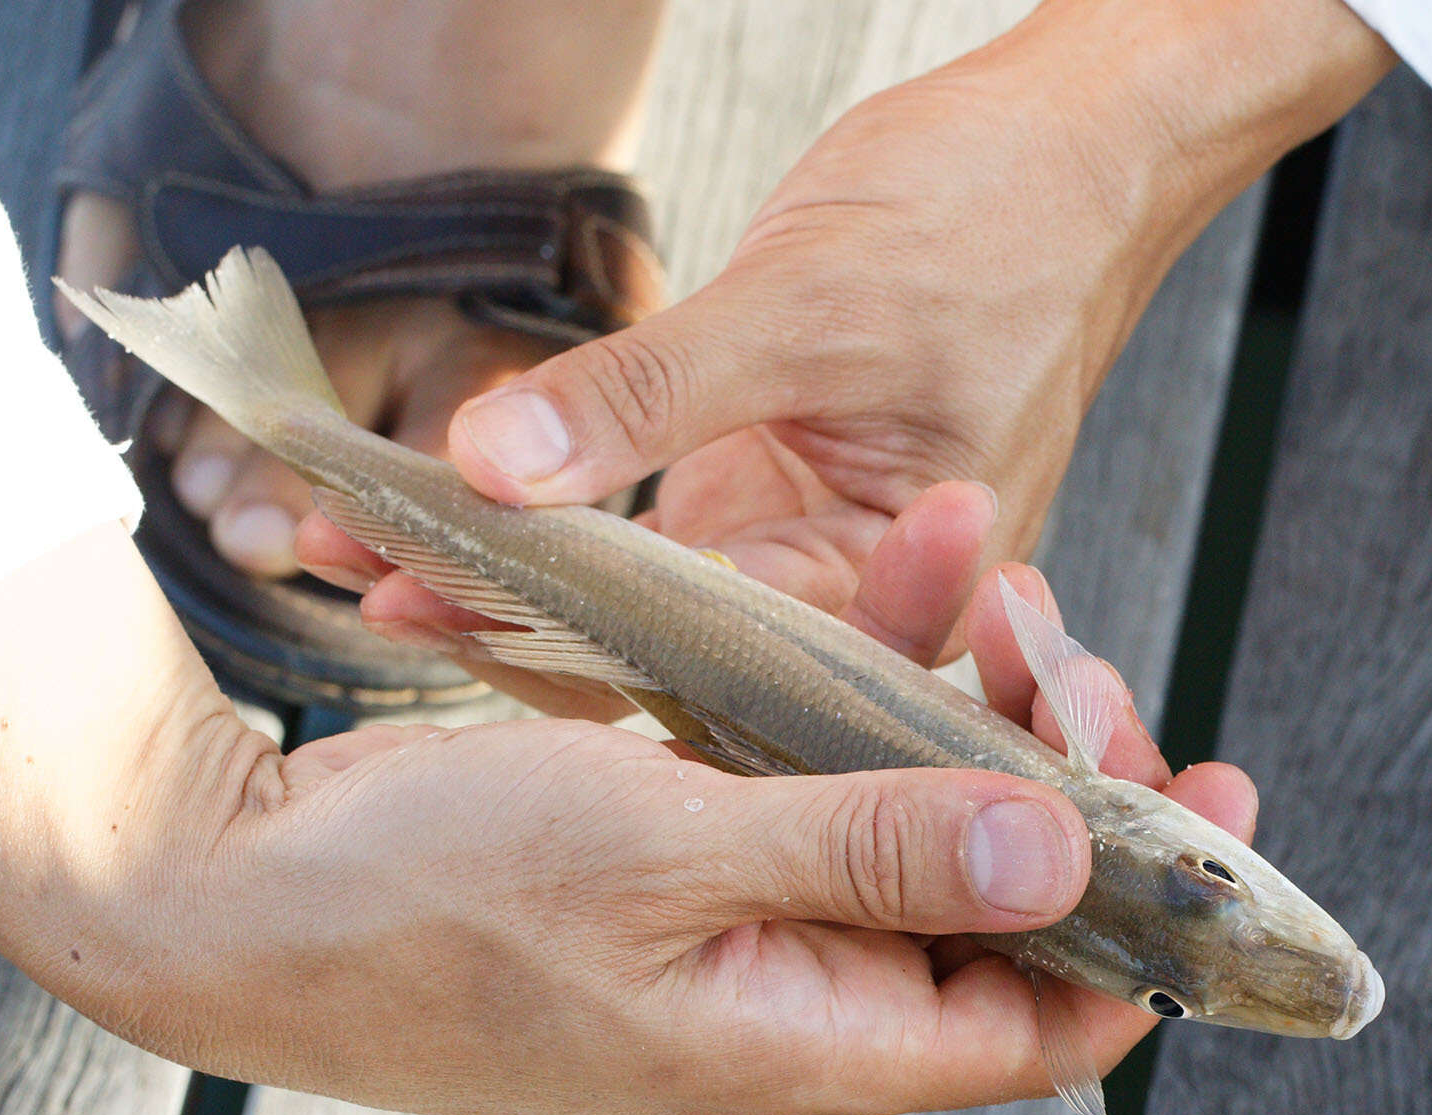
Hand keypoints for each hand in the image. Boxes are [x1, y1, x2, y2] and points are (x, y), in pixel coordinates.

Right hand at [0, 526, 1252, 1114]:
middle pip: (987, 900)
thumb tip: (1065, 859)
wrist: (231, 895)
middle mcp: (792, 994)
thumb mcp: (665, 858)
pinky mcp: (675, 854)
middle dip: (1049, 765)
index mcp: (813, 1039)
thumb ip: (870, 854)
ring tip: (963, 559)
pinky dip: (838, 689)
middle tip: (1055, 636)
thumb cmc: (425, 897)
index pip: (1049, 1015)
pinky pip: (799, 777)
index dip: (1150, 915)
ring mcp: (731, 922)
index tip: (1212, 788)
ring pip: (894, 818)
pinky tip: (857, 594)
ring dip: (941, 698)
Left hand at [298, 0, 1392, 708]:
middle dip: (507, 618)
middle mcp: (846, 593)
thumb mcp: (814, 304)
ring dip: (509, 561)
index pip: (710, 656)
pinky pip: (642, 515)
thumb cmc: (1005, 218)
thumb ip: (654, 396)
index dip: (554, 636)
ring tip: (361, 536)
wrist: (1073, 141)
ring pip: (635, 589)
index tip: (417, 599)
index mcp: (898, 592)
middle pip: (656, 649)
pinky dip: (552, 499)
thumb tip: (495, 467)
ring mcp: (798, 537)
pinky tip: (451, 491)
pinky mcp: (762, 477)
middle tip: (358, 579)